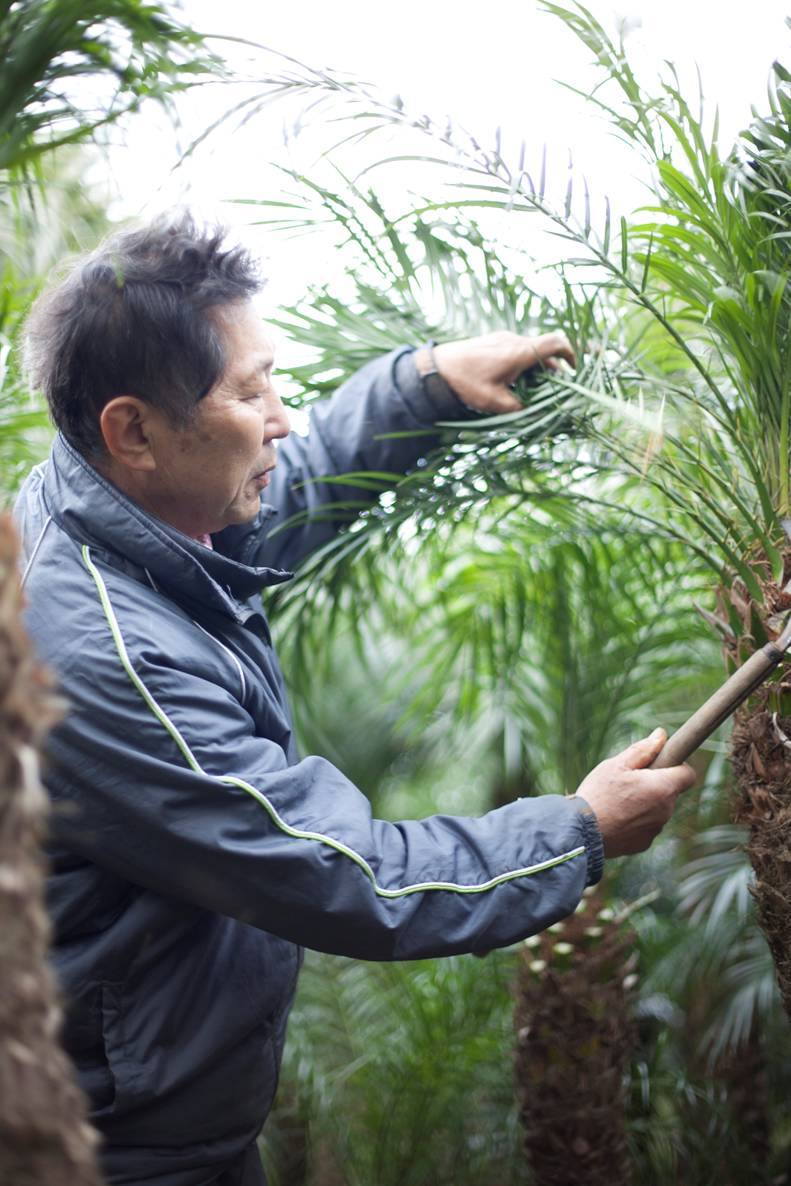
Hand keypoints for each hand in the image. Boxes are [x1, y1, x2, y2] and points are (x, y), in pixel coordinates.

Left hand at [415, 330, 574, 414]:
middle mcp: (514, 340)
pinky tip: (512, 381)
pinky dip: (523, 363)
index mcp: (519, 351)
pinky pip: (517, 349)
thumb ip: (521, 409)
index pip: (556, 342)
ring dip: (536, 368)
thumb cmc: (466, 384)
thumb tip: (541, 417)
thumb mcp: (495, 403)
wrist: (436, 367)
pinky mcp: (494, 340)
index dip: (571, 353)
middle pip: (544, 350)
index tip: (574, 369)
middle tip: (551, 390)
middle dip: (552, 370)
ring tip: (529, 389)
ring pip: (530, 350)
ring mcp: (503, 338)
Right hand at [571, 728, 695, 857]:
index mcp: (662, 788)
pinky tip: (615, 817)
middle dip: (655, 784)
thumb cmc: (599, 794)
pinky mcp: (644, 843)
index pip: (688, 775)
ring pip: (657, 810)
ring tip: (617, 801)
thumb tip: (661, 735)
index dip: (677, 767)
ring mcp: (655, 829)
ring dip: (645, 803)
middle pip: (670, 792)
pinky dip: (635, 821)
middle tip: (629, 781)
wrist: (582, 832)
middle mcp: (665, 811)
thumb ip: (643, 749)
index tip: (660, 764)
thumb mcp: (617, 764)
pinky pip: (646, 826)